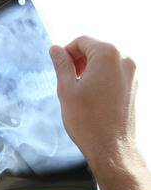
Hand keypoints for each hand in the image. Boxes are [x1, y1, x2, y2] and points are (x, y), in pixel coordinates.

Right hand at [49, 36, 137, 164]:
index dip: (67, 51)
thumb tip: (55, 49)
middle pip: (96, 47)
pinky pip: (114, 71)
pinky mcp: (135, 86)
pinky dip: (100, 75)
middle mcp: (125, 60)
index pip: (83, 41)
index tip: (59, 65)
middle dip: (78, 59)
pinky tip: (90, 93)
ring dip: (89, 67)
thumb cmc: (87, 120)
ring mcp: (133, 73)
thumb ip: (61, 64)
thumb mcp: (66, 89)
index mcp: (108, 56)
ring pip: (105, 59)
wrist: (111, 148)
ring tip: (77, 87)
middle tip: (66, 77)